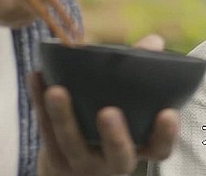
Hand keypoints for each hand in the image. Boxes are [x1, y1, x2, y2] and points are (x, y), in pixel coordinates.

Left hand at [32, 34, 179, 175]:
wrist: (76, 166)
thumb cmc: (113, 126)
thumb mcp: (132, 110)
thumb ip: (142, 77)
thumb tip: (154, 41)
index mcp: (140, 148)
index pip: (160, 148)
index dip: (166, 134)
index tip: (168, 113)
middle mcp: (114, 162)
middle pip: (118, 155)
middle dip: (113, 136)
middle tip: (108, 112)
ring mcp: (83, 163)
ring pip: (72, 143)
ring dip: (62, 116)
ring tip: (56, 90)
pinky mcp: (55, 158)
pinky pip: (45, 131)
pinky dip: (38, 102)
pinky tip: (36, 76)